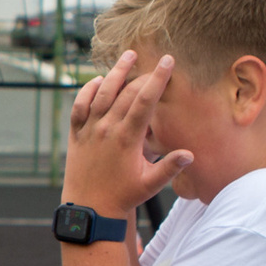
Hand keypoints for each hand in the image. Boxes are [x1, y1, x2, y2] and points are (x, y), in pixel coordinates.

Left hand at [64, 51, 192, 216]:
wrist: (89, 209)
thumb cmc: (123, 196)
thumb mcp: (150, 185)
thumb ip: (170, 167)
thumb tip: (190, 154)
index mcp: (126, 138)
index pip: (145, 100)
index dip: (157, 79)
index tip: (168, 62)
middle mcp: (106, 129)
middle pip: (125, 92)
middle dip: (142, 74)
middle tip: (155, 61)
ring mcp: (89, 130)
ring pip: (101, 93)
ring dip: (115, 72)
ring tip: (128, 56)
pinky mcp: (75, 134)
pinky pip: (79, 106)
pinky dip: (87, 90)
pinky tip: (98, 80)